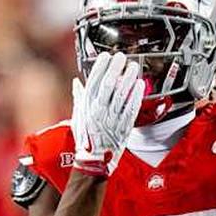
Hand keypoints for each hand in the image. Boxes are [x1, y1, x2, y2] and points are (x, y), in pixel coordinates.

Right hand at [71, 51, 143, 176]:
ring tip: (133, 67)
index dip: (100, 68)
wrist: (95, 159)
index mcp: (87, 107)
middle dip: (115, 69)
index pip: (93, 82)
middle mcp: (99, 111)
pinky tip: (139, 85)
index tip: (106, 56)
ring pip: (121, 95)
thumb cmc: (86, 138)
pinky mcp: (124, 126)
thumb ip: (79, 98)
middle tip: (121, 57)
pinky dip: (136, 96)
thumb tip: (76, 82)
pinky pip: (131, 108)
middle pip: (108, 85)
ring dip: (128, 79)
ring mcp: (112, 119)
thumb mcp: (78, 116)